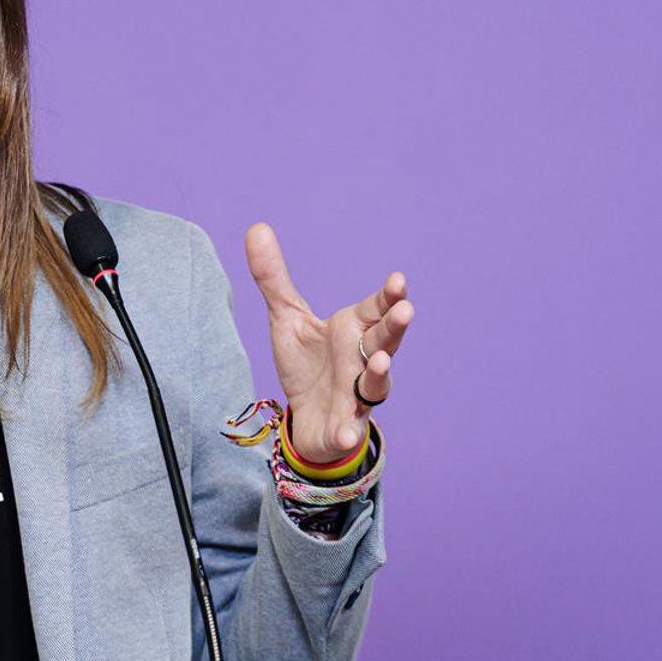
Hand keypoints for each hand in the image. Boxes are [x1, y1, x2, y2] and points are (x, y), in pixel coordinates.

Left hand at [243, 222, 412, 462]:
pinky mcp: (345, 427)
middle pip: (384, 340)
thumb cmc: (306, 364)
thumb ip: (274, 278)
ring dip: (379, 373)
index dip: (388, 296)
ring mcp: (357, 395)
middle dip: (395, 327)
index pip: (375, 309)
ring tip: (379, 362)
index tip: (397, 280)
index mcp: (353, 330)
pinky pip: (349, 430)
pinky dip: (348, 431)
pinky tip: (345, 433)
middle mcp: (362, 360)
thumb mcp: (286, 317)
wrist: (304, 418)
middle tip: (405, 310)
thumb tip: (256, 227)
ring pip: (376, 383)